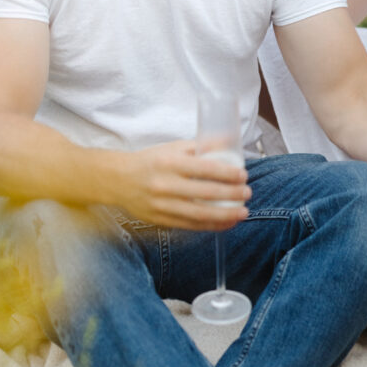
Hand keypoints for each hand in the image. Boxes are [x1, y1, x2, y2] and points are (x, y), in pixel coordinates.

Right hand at [108, 140, 250, 229]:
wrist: (118, 180)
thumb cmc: (150, 161)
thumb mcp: (172, 148)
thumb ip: (200, 146)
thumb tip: (229, 141)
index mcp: (170, 163)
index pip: (205, 168)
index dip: (228, 173)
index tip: (243, 175)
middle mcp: (166, 185)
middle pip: (206, 193)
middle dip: (232, 194)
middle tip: (247, 193)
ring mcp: (163, 205)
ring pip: (200, 214)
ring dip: (225, 215)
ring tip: (243, 213)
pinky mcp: (161, 220)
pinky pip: (191, 226)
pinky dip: (211, 226)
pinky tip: (226, 222)